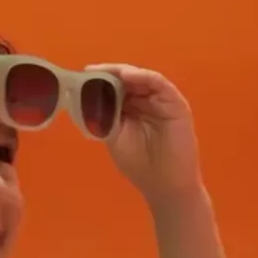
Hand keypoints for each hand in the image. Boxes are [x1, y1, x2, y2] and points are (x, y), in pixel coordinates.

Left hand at [86, 63, 201, 203]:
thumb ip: (104, 115)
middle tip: (89, 71)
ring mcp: (162, 101)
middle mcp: (147, 102)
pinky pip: (159, 84)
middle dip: (108, 74)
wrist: (165, 186)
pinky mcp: (176, 104)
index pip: (116, 89)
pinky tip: (126, 76)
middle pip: (128, 80)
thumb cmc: (139, 164)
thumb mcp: (114, 136)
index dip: (99, 82)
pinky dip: (142, 77)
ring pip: (141, 79)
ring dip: (122, 73)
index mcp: (132, 109)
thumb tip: (86, 96)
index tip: (82, 77)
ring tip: (103, 71)